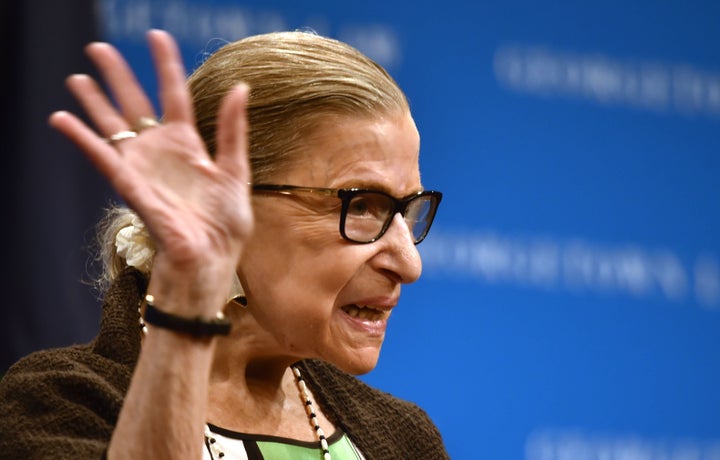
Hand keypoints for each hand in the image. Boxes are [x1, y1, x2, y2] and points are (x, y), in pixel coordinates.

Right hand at [50, 29, 252, 313]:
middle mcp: (161, 151)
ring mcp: (142, 167)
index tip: (156, 36)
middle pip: (134, 104)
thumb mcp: (236, 170)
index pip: (173, 95)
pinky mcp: (130, 185)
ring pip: (112, 126)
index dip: (165, 65)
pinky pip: (101, 157)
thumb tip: (241, 86)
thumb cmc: (225, 223)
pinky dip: (81, 138)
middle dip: (117, 76)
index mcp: (189, 145)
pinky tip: (61, 118)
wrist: (211, 258)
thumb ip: (233, 129)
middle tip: (97, 48)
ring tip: (77, 77)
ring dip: (94, 101)